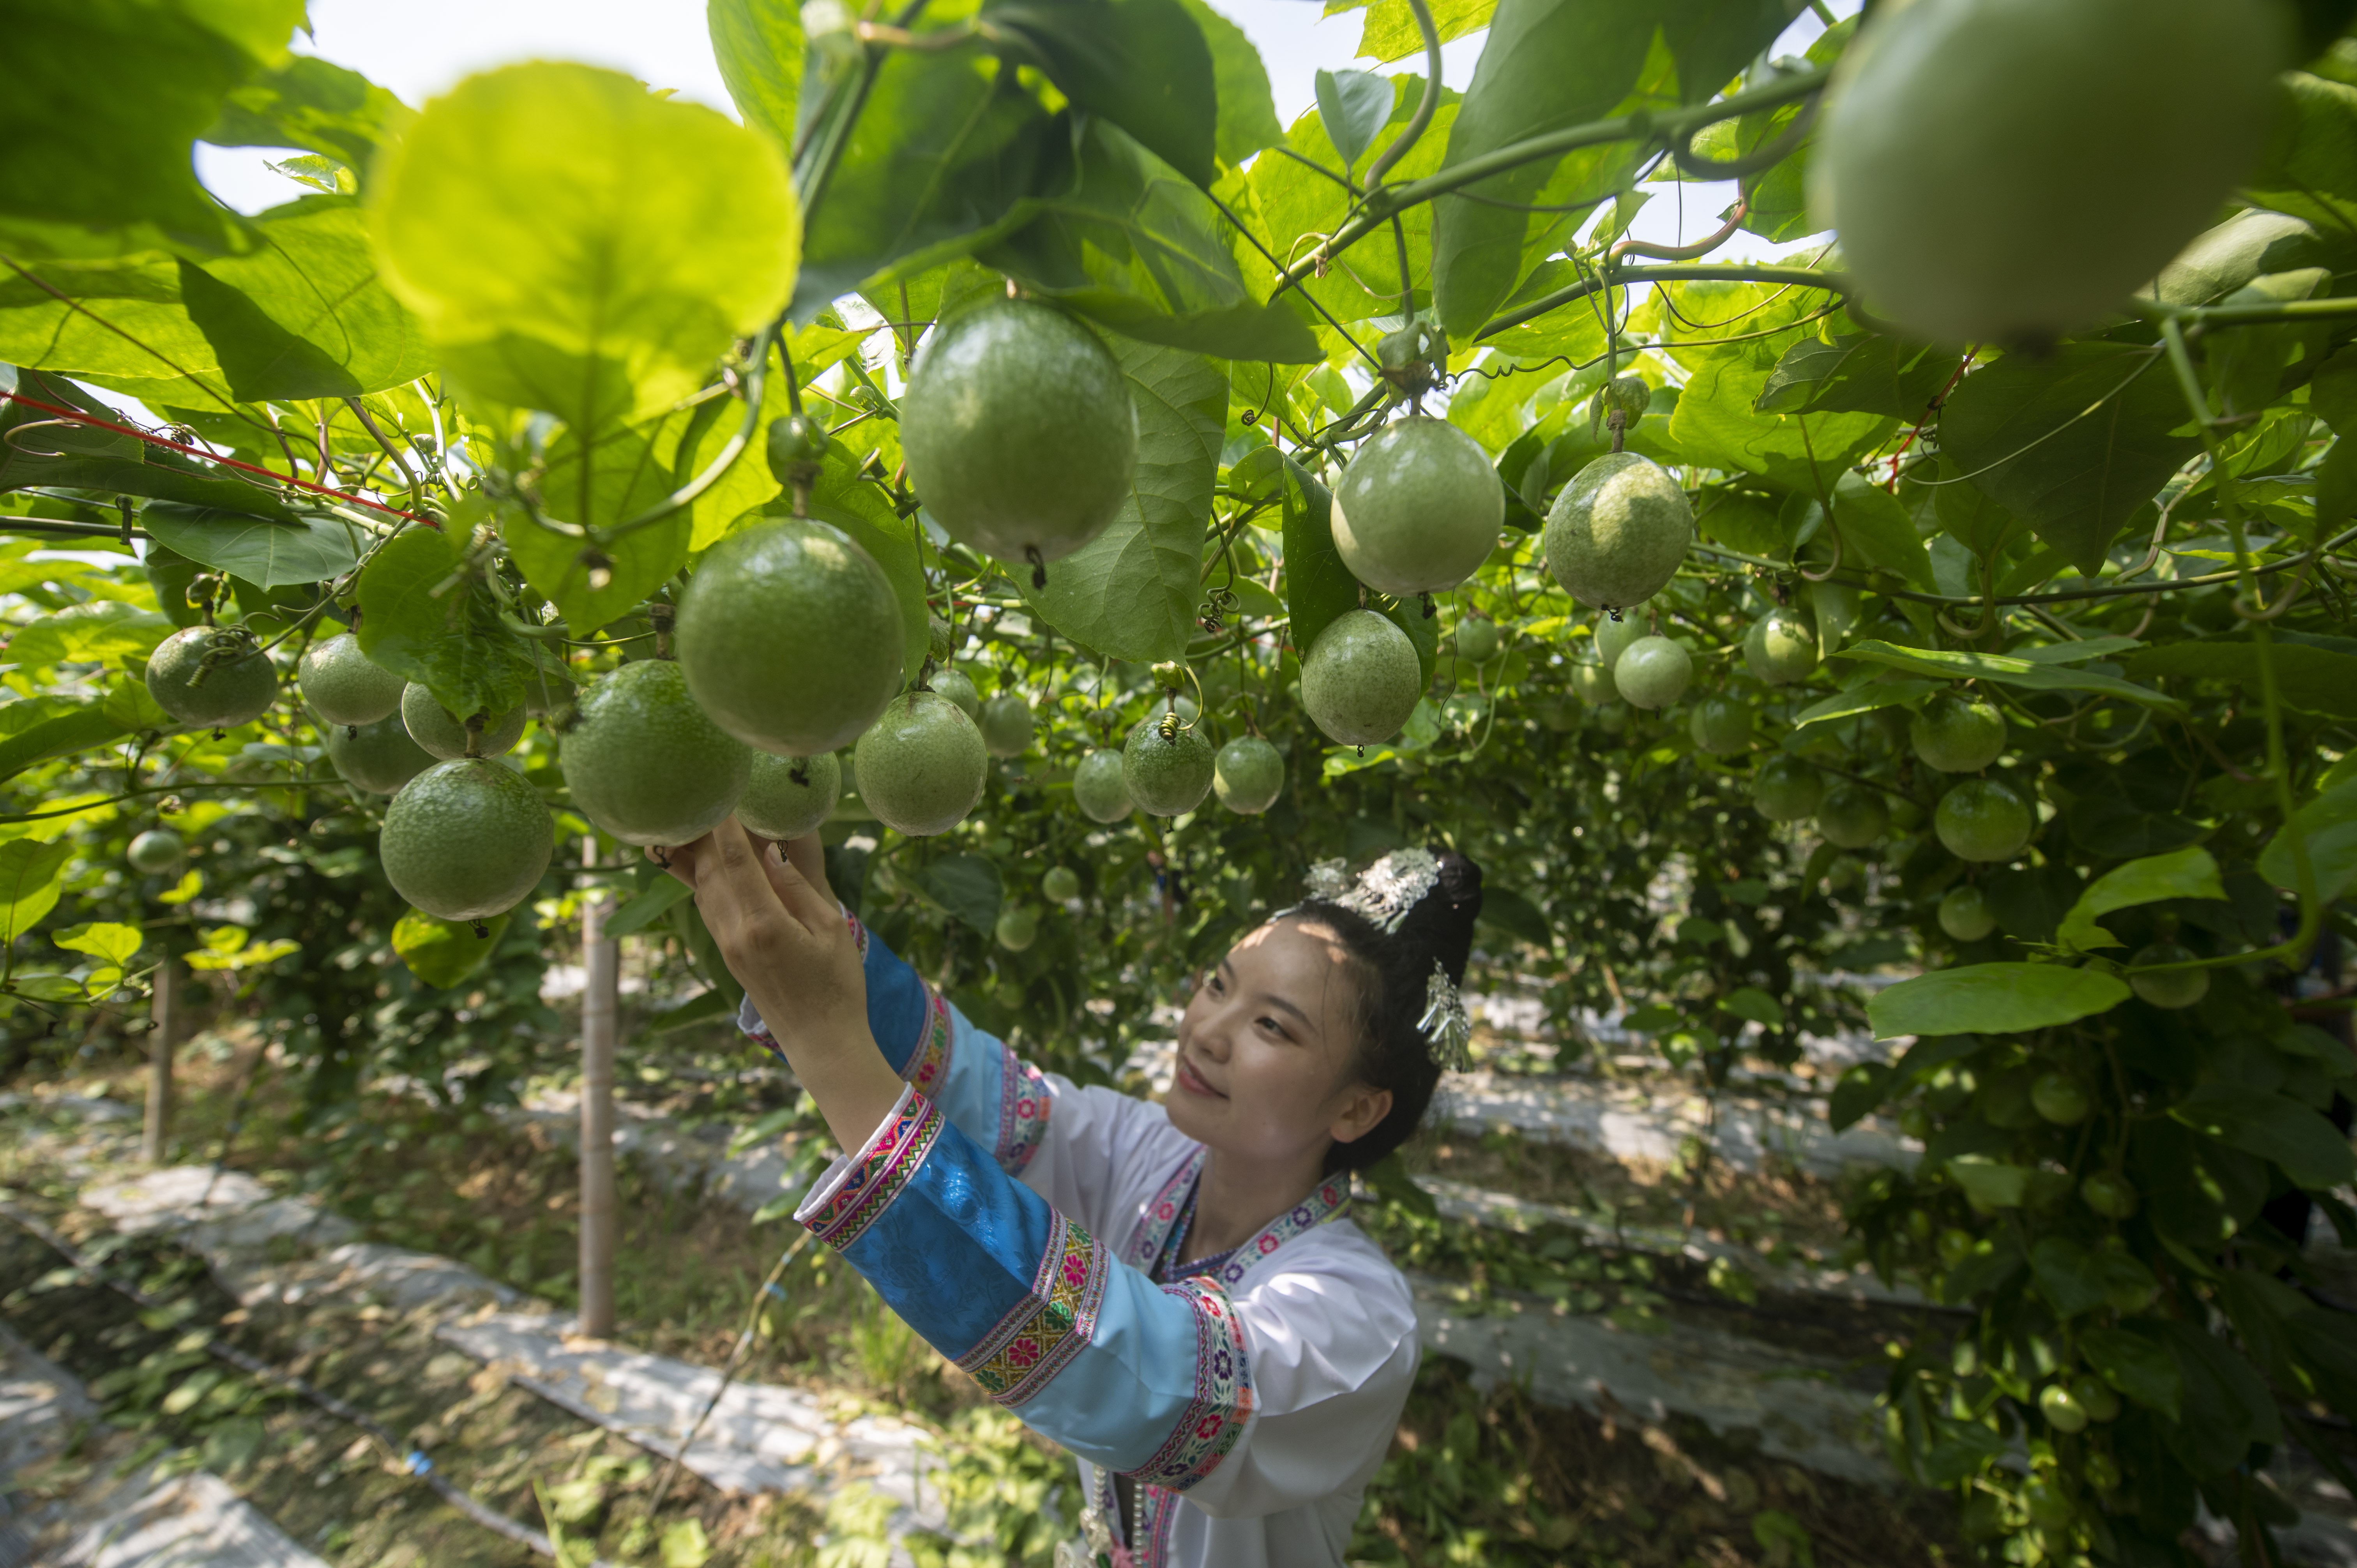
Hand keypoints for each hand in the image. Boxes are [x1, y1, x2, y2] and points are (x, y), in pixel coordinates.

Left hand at [656, 820, 901, 1149]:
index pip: (732, 858)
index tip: (719, 787)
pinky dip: (706, 875)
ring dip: (699, 850)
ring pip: (701, 886)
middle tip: (705, 791)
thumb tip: (772, 849)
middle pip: (707, 868)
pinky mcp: (726, 953)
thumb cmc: (837, 985)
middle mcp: (733, 933)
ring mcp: (725, 945)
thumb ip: (799, 885)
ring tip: (702, 815)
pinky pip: (708, 905)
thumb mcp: (830, 927)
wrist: (821, 1041)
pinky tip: (712, 857)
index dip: (723, 820)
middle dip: (703, 828)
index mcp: (763, 924)